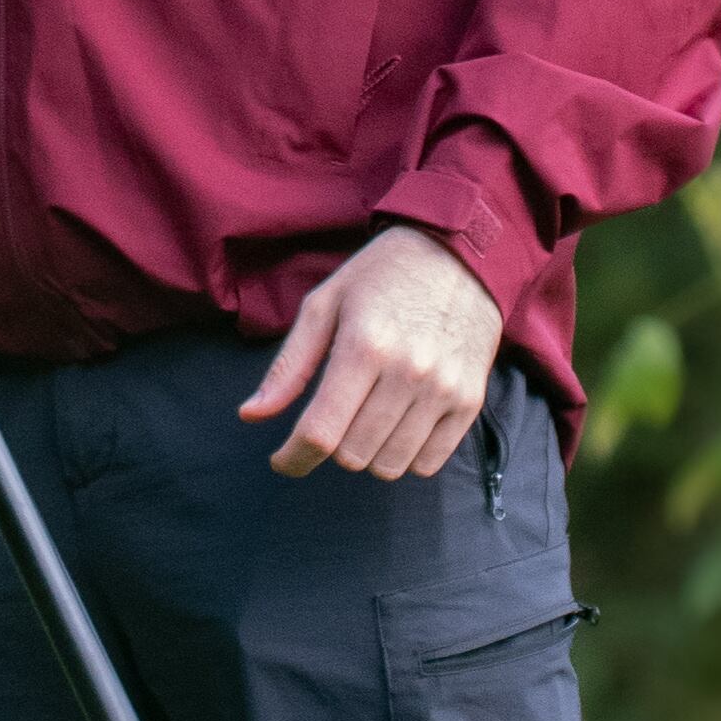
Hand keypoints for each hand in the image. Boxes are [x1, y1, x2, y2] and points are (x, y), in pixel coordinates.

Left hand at [240, 224, 500, 479]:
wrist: (459, 254)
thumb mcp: (324, 305)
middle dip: (331, 446)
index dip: (293, 458)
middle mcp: (409, 372)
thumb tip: (251, 415)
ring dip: (367, 454)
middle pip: (353, 455)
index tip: (282, 460)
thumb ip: (289, 366)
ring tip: (365, 418)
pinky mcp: (470, 400)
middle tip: (333, 417)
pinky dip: (405, 457)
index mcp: (364, 346)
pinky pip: (429, 463)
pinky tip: (397, 426)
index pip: (320, 432)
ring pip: (389, 466)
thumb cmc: (381, 277)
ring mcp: (444, 389)